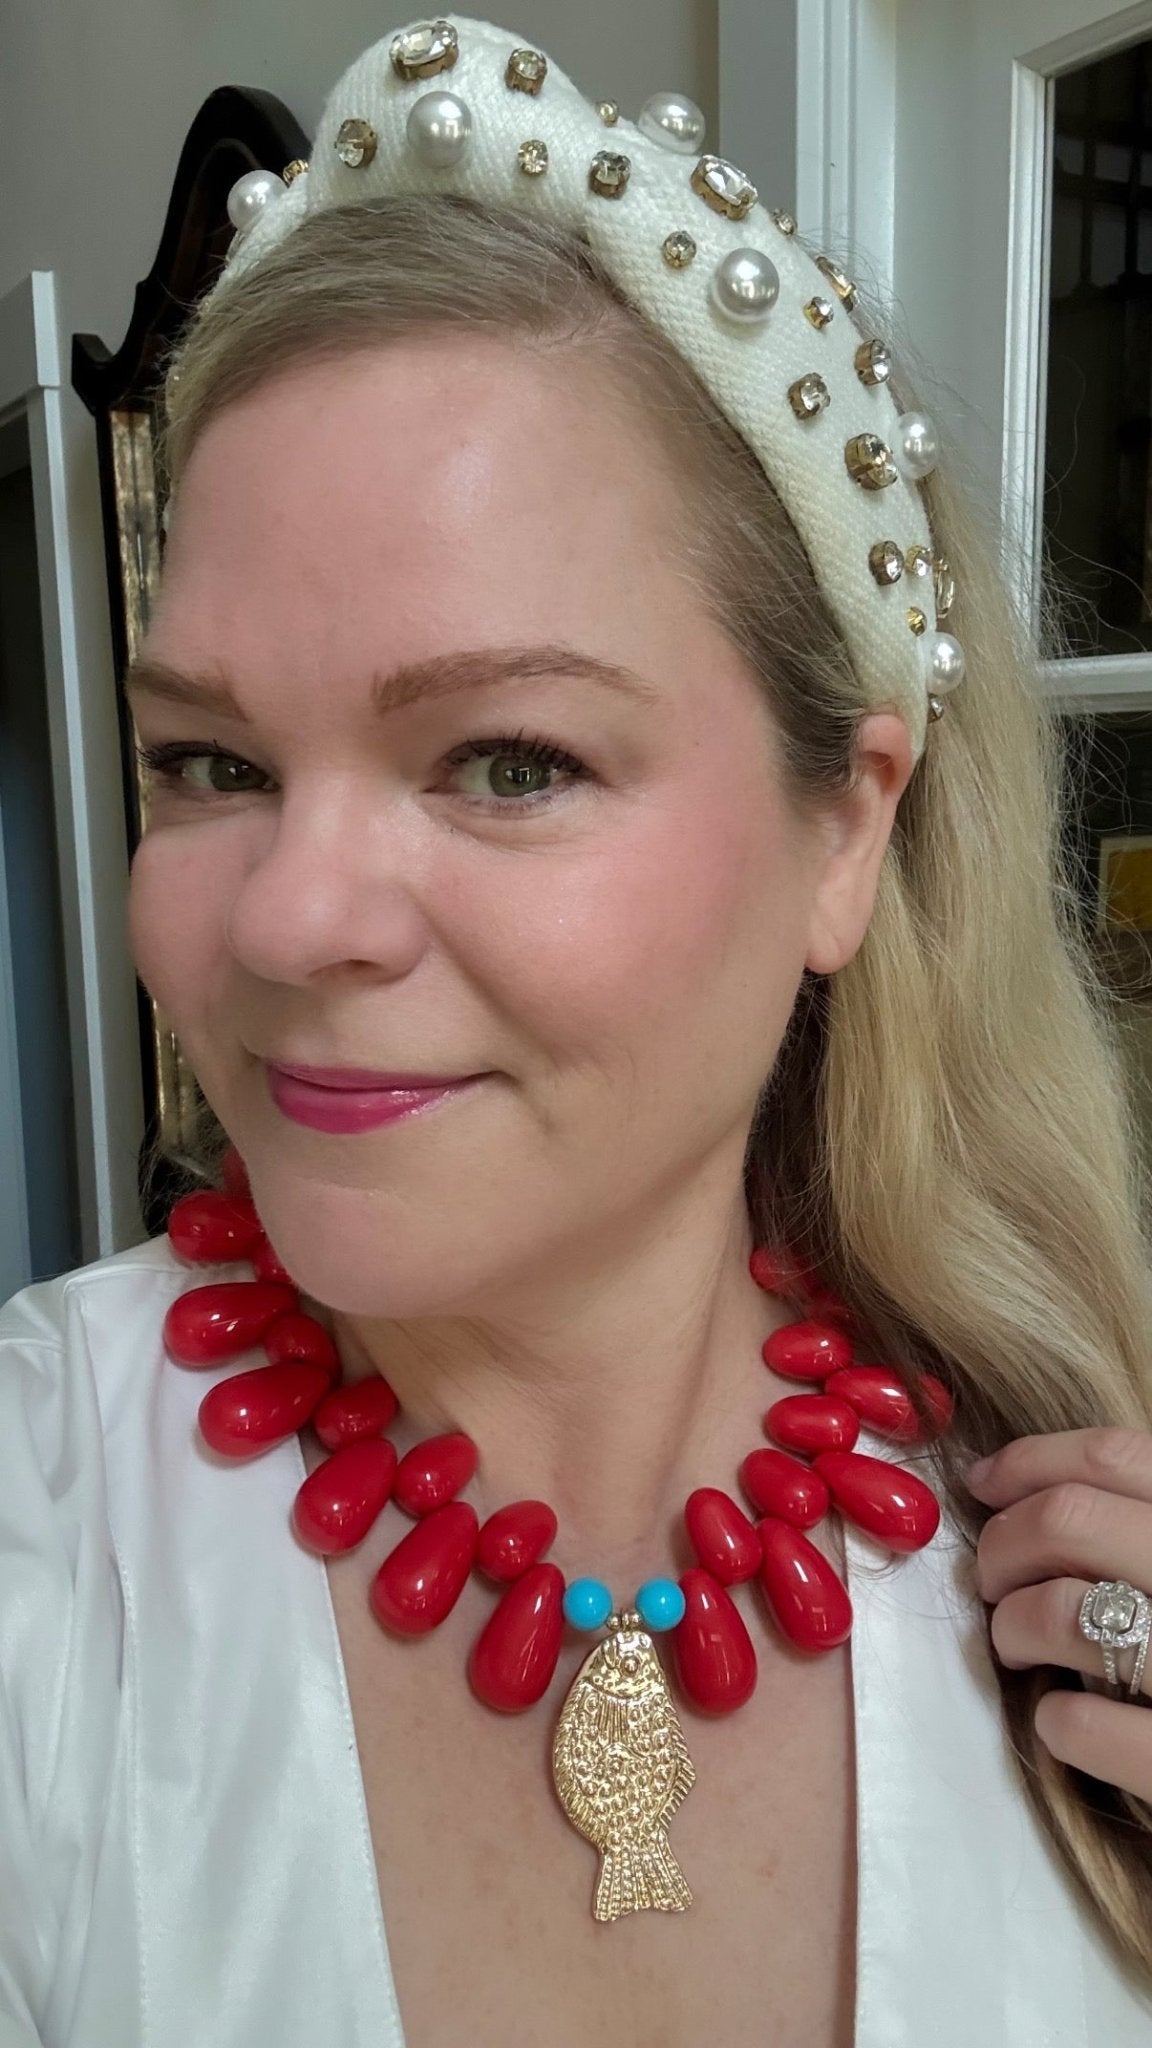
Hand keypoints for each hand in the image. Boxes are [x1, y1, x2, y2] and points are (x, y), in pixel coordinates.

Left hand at [966, 1427, 1151, 1800]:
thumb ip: (1141, 1534)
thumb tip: (1018, 1490)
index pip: (1119, 1458)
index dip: (1032, 1461)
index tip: (985, 1483)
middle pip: (1070, 1518)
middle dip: (1003, 1544)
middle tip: (994, 1581)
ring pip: (1060, 1610)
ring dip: (1014, 1626)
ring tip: (1022, 1649)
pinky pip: (1082, 1725)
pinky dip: (1055, 1722)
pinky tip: (1065, 1724)